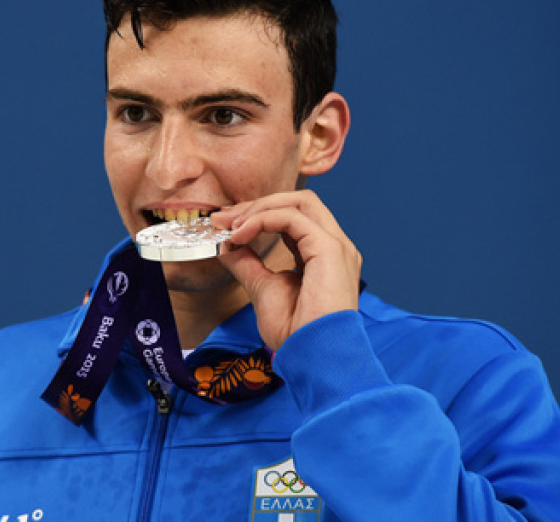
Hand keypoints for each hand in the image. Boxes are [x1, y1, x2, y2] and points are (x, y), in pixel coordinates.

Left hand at [210, 190, 361, 350]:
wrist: (312, 357)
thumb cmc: (295, 333)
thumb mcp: (262, 290)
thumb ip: (247, 264)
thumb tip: (226, 245)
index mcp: (323, 255)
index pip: (294, 217)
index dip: (258, 215)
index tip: (225, 225)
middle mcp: (335, 246)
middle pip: (298, 201)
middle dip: (257, 205)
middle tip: (223, 218)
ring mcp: (336, 246)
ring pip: (299, 202)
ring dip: (259, 208)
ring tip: (231, 226)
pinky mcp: (330, 249)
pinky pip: (292, 218)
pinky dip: (262, 220)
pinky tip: (240, 235)